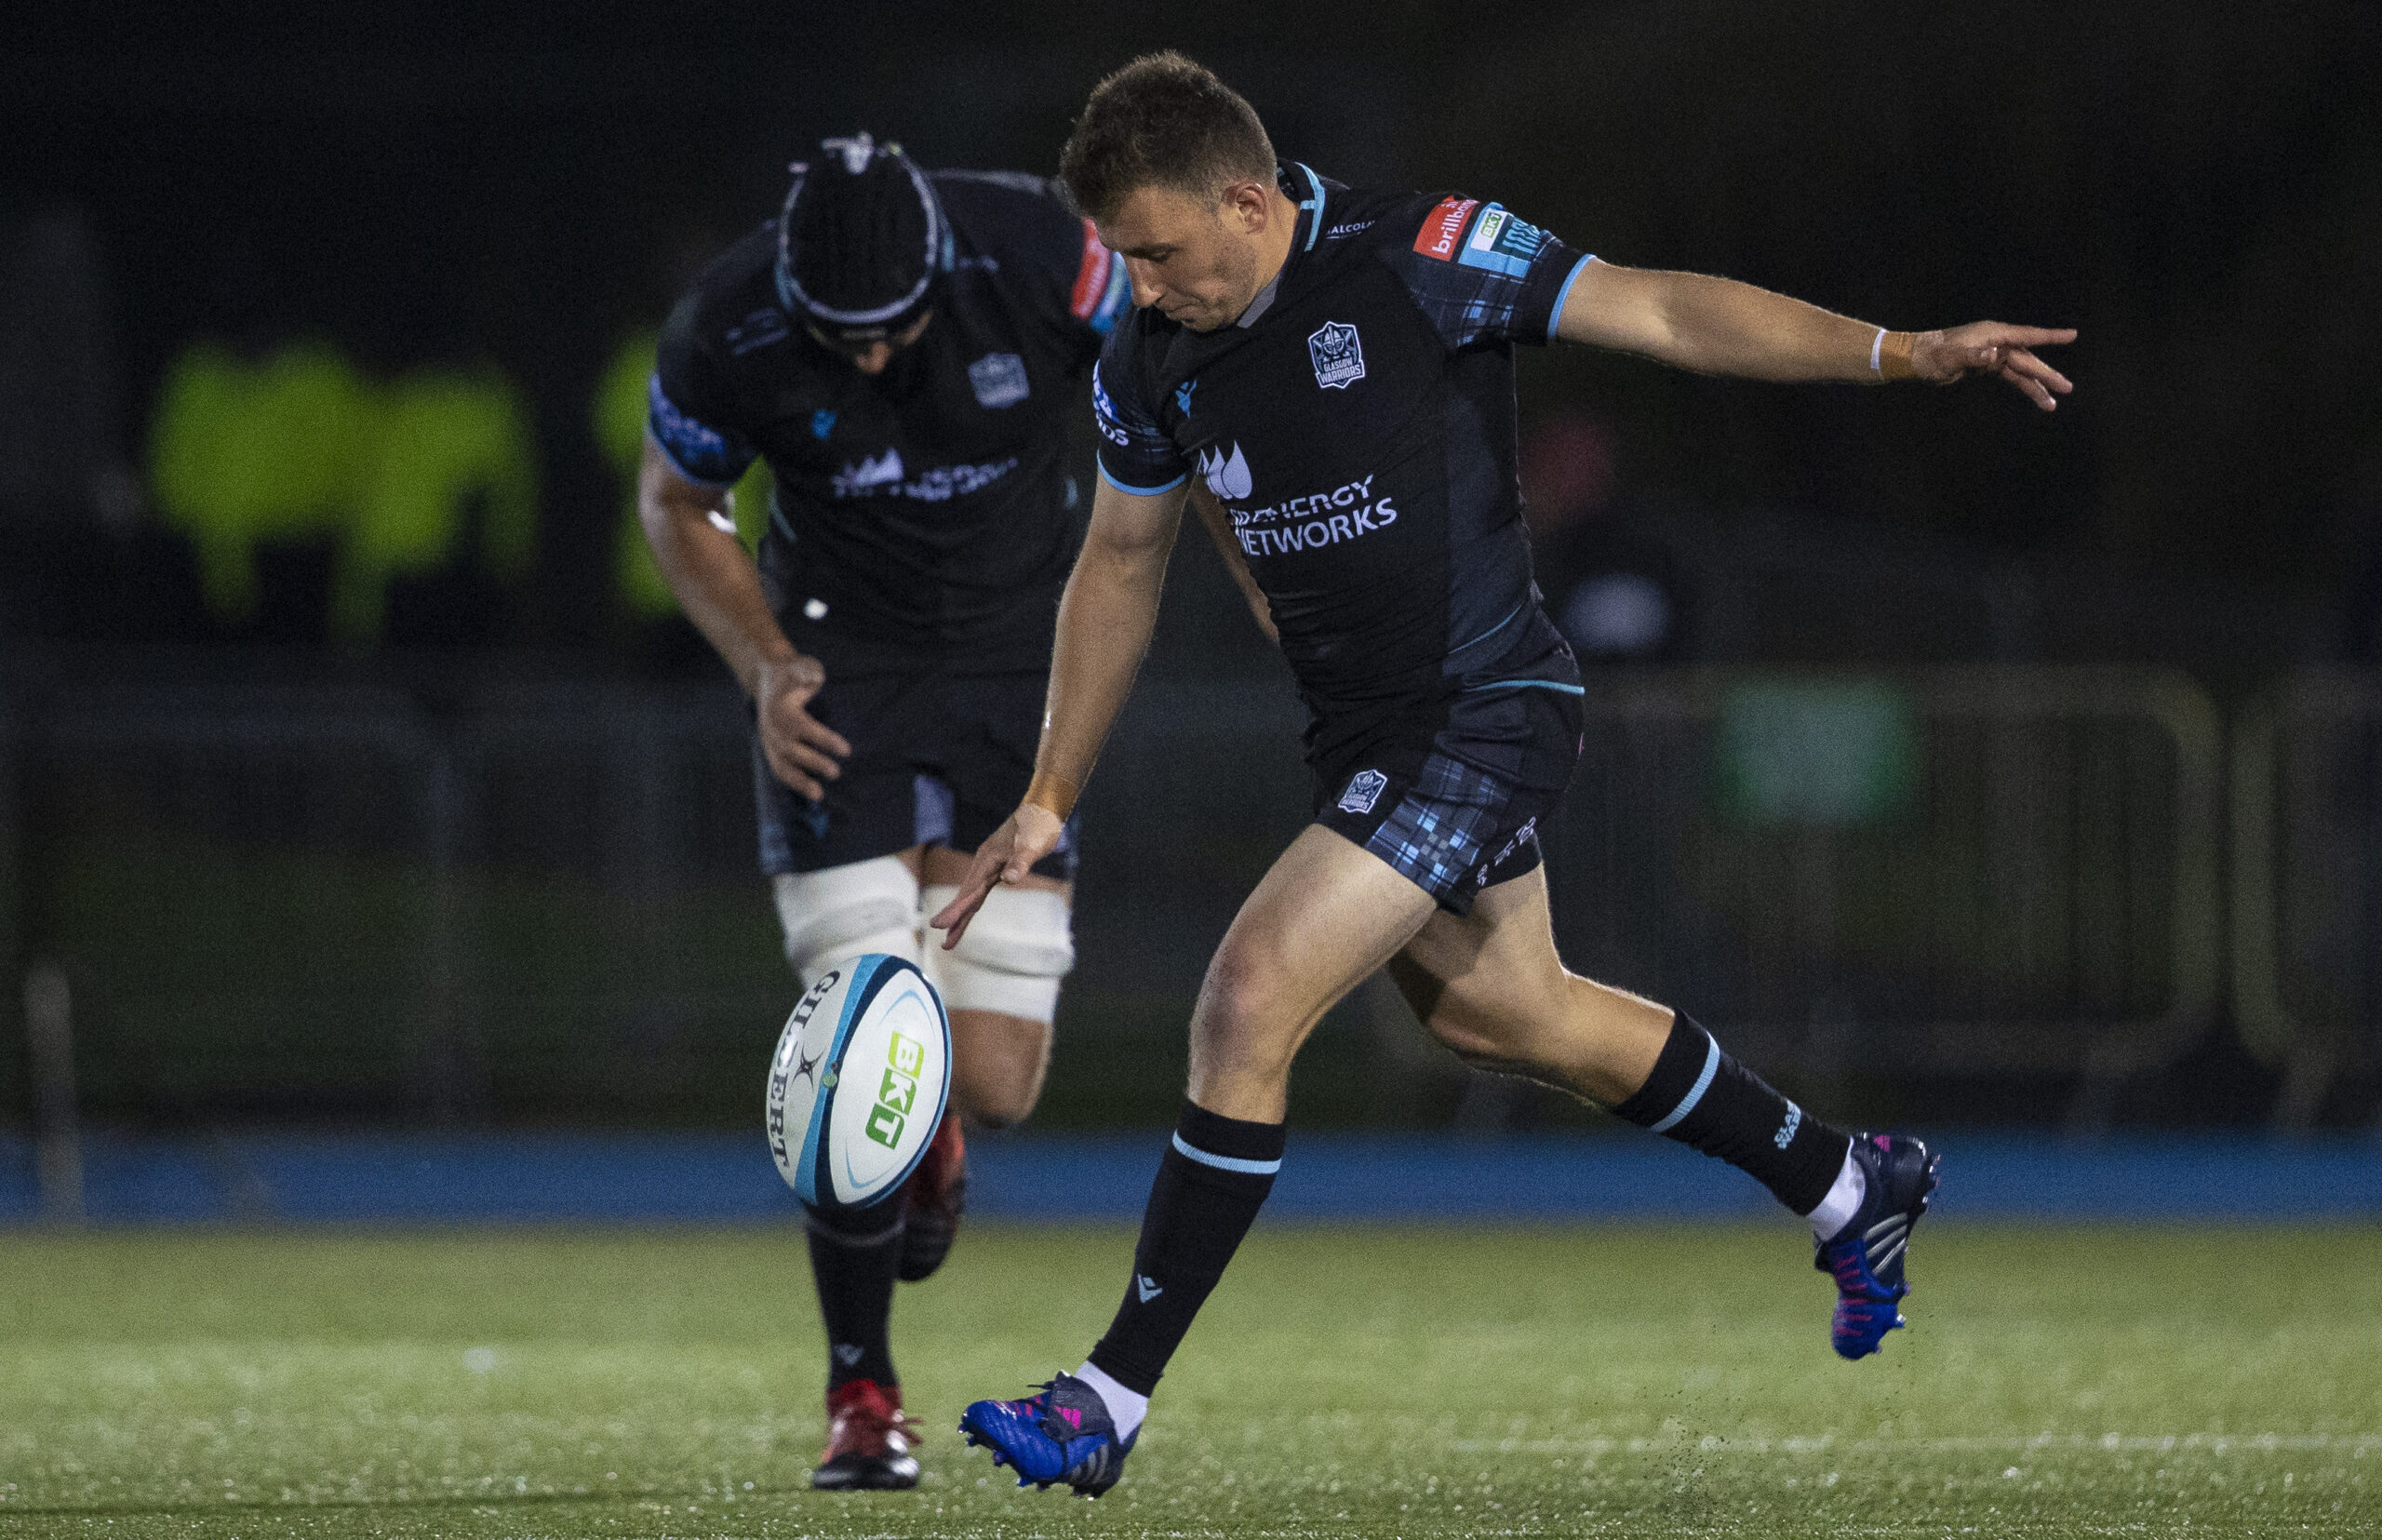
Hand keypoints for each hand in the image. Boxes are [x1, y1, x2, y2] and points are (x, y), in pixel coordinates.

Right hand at [755, 653, 851, 800]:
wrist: (766, 680)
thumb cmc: (790, 674)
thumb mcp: (799, 666)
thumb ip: (806, 672)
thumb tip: (814, 679)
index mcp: (782, 711)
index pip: (805, 729)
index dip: (825, 740)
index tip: (846, 750)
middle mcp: (774, 730)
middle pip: (793, 751)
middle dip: (814, 763)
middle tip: (836, 773)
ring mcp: (770, 743)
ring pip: (783, 767)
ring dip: (800, 783)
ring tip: (819, 795)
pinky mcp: (771, 751)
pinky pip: (780, 770)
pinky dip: (793, 783)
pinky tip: (811, 793)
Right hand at [929, 802, 1065, 946]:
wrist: (1042, 809)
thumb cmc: (1039, 825)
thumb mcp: (1033, 844)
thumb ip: (1020, 862)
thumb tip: (1008, 879)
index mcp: (988, 859)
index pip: (970, 890)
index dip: (957, 909)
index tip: (940, 925)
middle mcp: (985, 864)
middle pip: (967, 896)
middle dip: (955, 919)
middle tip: (945, 944)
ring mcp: (990, 865)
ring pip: (972, 895)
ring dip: (961, 916)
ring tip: (950, 939)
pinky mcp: (997, 866)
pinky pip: (981, 890)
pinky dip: (972, 904)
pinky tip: (966, 913)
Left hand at [1911, 323, 2076, 410]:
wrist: (1917, 359)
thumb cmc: (1932, 354)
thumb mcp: (1951, 356)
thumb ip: (1973, 355)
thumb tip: (1993, 355)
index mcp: (1993, 334)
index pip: (2027, 335)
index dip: (2050, 336)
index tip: (2073, 335)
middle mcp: (1997, 342)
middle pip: (2028, 358)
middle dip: (2047, 374)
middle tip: (2068, 387)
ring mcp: (1993, 354)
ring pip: (2022, 371)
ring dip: (2037, 386)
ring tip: (2053, 404)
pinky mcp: (1987, 367)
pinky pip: (2012, 376)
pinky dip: (2024, 386)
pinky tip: (2037, 398)